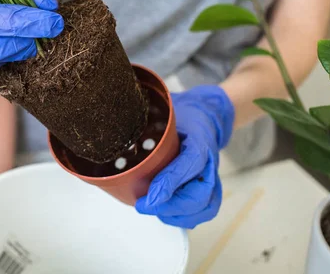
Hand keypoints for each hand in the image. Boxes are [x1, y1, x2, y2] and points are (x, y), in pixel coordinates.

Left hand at [136, 86, 233, 228]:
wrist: (206, 116)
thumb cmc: (183, 116)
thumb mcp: (167, 112)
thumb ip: (148, 120)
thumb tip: (117, 124)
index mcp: (199, 138)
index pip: (191, 162)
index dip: (170, 182)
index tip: (150, 196)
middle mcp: (209, 160)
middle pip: (199, 192)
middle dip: (170, 205)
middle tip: (143, 205)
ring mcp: (212, 175)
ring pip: (205, 205)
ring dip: (178, 214)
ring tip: (153, 210)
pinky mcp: (210, 186)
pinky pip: (206, 209)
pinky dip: (186, 217)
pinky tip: (166, 214)